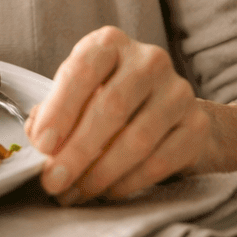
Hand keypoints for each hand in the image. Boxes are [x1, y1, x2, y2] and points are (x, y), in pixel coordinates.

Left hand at [25, 26, 212, 205]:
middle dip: (77, 151)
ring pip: (137, 138)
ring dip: (101, 173)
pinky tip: (108, 191)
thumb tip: (39, 139)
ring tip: (76, 192)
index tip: (42, 145)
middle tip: (53, 181)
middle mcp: (148, 60)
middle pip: (111, 108)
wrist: (172, 115)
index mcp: (110, 44)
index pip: (83, 71)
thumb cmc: (111, 101)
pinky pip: (161, 160)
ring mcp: (178, 91)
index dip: (60, 110)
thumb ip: (52, 112)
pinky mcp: (197, 125)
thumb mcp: (77, 95)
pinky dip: (129, 181)